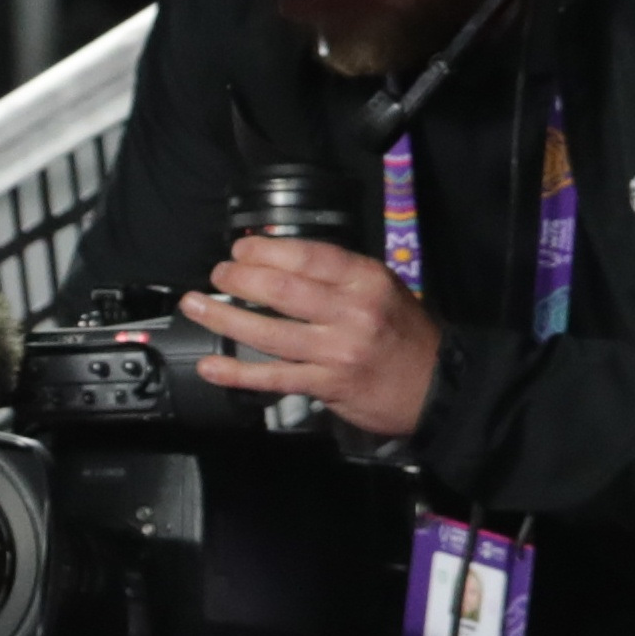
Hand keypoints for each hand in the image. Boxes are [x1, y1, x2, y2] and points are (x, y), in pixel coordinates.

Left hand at [179, 234, 439, 436]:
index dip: (265, 251)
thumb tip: (279, 261)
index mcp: (366, 279)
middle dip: (238, 280)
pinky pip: (273, 377)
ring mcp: (337, 350)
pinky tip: (209, 366)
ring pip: (268, 331)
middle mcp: (352, 311)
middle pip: (280, 289)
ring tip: (195, 306)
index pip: (307, 256)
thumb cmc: (404, 333)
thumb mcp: (383, 290)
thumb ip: (338, 277)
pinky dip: (237, 372)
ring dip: (223, 318)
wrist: (440, 385)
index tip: (239, 250)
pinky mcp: (327, 385)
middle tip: (217, 276)